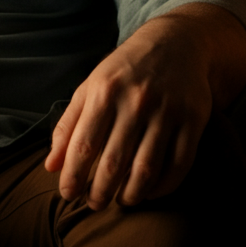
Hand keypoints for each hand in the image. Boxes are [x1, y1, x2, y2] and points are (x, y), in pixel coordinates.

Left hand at [45, 3, 245, 209]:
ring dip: (131, 195)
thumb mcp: (92, 86)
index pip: (84, 147)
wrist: (176, 42)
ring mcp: (168, 109)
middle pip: (114, 164)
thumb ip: (69, 125)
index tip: (68, 195)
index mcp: (106, 91)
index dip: (73, 178)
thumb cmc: (126, 70)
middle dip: (100, 193)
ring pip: (146, 170)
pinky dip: (163, 187)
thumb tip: (51, 167)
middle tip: (95, 203)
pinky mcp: (194, 117)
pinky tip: (150, 190)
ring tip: (122, 200)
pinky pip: (179, 165)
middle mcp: (137, 100)